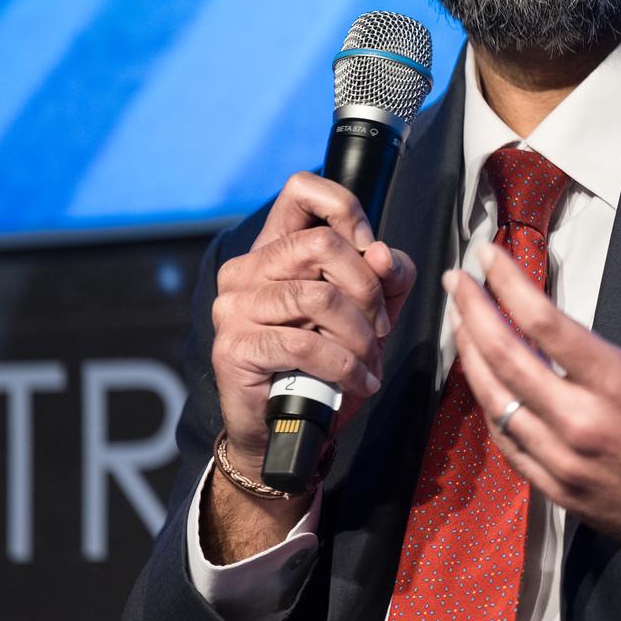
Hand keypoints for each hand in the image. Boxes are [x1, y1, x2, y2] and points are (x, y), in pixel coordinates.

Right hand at [209, 172, 416, 473]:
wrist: (287, 431)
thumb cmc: (324, 367)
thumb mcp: (368, 313)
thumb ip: (386, 277)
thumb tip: (382, 252)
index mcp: (275, 249)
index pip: (301, 189)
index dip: (345, 209)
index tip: (370, 249)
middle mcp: (246, 269)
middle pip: (321, 243)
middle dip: (366, 288)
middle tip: (380, 328)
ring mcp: (234, 306)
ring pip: (319, 296)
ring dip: (360, 335)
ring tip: (370, 361)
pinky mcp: (234, 346)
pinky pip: (305, 344)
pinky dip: (345, 366)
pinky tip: (357, 381)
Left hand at [446, 215, 620, 574]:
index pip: (543, 323)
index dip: (506, 282)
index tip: (487, 255)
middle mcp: (586, 426)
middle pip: (506, 360)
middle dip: (473, 312)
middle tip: (456, 280)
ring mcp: (568, 466)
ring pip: (496, 405)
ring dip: (471, 358)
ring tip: (461, 322)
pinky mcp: (563, 494)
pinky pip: (508, 446)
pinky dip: (490, 408)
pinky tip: (484, 382)